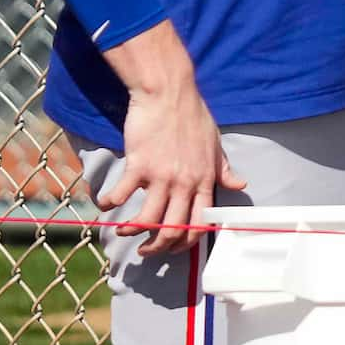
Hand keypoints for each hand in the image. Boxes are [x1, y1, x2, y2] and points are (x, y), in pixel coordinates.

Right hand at [94, 22, 245, 255]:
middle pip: (172, 228)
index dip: (186, 242)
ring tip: (123, 232)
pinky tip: (103, 204)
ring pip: (147, 219)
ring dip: (132, 231)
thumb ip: (224, 169)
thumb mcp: (215, 144)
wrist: (169, 93)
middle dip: (157, 247)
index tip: (172, 246)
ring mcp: (162, 176)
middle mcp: (185, 183)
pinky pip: (121, 194)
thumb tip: (240, 184)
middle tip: (145, 251)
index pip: (200, 222)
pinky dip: (108, 204)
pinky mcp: (139, 165)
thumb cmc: (193, 116)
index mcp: (205, 180)